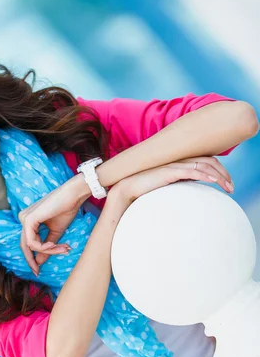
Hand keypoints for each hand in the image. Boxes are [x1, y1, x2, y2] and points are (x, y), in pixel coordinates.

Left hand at [18, 173, 88, 274]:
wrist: (73, 195)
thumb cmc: (66, 209)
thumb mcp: (56, 233)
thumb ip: (47, 247)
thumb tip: (39, 262)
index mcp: (29, 221)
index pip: (27, 243)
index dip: (31, 258)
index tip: (38, 270)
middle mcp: (24, 218)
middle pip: (25, 246)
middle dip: (32, 260)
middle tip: (38, 272)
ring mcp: (24, 218)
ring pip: (31, 246)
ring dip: (48, 251)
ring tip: (63, 248)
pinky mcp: (28, 220)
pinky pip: (32, 242)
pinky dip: (44, 247)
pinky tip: (54, 244)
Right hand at [107, 157, 233, 208]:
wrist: (126, 191)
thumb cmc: (144, 193)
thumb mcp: (167, 189)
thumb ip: (180, 187)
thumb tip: (191, 195)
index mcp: (178, 163)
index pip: (205, 161)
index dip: (219, 170)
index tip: (227, 184)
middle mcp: (178, 161)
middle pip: (208, 161)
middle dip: (223, 173)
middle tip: (231, 187)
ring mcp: (173, 165)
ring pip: (203, 165)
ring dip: (218, 175)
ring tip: (227, 186)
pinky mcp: (169, 171)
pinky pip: (191, 170)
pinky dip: (205, 174)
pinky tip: (214, 181)